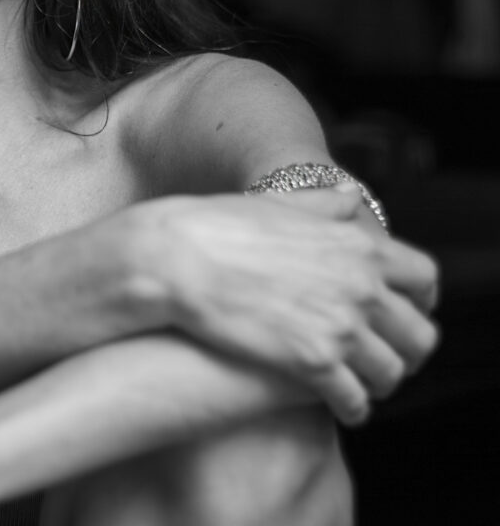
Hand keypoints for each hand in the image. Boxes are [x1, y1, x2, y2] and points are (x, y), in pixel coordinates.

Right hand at [139, 187, 438, 424]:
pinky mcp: (313, 363)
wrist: (178, 258)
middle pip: (420, 334)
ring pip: (392, 373)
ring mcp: (340, 326)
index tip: (406, 310)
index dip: (420, 300)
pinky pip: (356, 400)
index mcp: (357, 245)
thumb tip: (351, 194)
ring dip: (381, 381)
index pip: (424, 278)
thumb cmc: (219, 225)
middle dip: (408, 349)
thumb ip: (324, 204)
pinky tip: (341, 406)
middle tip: (388, 355)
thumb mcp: (279, 204)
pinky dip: (354, 408)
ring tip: (363, 384)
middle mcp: (360, 287)